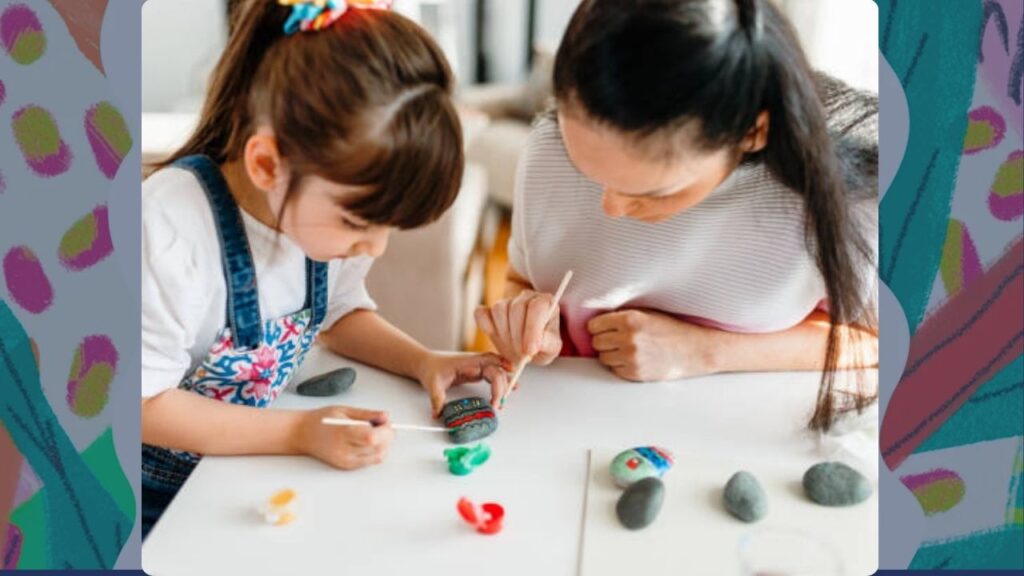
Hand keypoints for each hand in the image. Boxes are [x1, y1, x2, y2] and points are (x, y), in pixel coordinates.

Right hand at [294, 406, 394, 469]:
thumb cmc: (322, 419)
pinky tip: (369, 440)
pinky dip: (376, 450)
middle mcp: (345, 451)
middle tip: (385, 425)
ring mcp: (346, 461)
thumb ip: (367, 414)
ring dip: (384, 444)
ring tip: (377, 431)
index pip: (372, 438)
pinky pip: (370, 461)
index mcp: (343, 434)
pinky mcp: (347, 466)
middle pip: (379, 449)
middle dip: (388, 436)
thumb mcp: (344, 410)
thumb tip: (386, 416)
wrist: (302, 434)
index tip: (385, 421)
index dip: (385, 430)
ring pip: (378, 456)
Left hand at [418, 352, 511, 416]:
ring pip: (498, 372)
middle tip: (498, 405)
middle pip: (497, 371)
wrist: (426, 362)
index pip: (490, 367)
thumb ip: (437, 400)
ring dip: (504, 385)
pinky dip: (501, 381)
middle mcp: (476, 362)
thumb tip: (438, 414)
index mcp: (468, 362)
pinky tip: (509, 387)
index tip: (496, 399)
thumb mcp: (433, 384)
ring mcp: (477, 366)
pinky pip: (494, 374)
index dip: (498, 381)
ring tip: (504, 401)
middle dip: (501, 388)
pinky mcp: (477, 371)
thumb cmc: (431, 368)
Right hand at [475, 290, 561, 367]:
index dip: (532, 329)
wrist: (528, 347)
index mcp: (545, 302)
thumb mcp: (552, 348)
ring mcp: (506, 302)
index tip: (530, 350)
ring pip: (499, 310)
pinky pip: (481, 313)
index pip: (537, 307)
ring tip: (513, 348)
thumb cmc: (542, 345)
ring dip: (504, 333)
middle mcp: (526, 297)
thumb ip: (548, 344)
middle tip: (522, 353)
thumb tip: (537, 343)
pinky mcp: (489, 310)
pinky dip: (485, 325)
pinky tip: (494, 335)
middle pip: (516, 308)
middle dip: (518, 336)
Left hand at [587, 309, 716, 381]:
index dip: (598, 326)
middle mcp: (628, 339)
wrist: (694, 350)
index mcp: (630, 320)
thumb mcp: (647, 313)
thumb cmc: (671, 329)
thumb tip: (596, 320)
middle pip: (596, 342)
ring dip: (611, 353)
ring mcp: (631, 358)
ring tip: (627, 348)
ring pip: (603, 357)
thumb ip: (622, 316)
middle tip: (617, 338)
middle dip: (604, 340)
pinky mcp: (635, 374)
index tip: (604, 328)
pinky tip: (634, 358)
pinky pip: (614, 369)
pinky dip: (620, 365)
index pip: (593, 325)